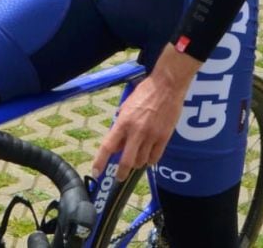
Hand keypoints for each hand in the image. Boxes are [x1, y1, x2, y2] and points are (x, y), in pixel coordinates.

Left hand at [91, 46, 198, 180]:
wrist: (167, 86)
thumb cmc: (145, 93)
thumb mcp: (126, 106)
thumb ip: (120, 125)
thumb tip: (117, 144)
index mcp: (123, 122)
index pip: (108, 146)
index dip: (100, 161)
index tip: (95, 172)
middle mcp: (136, 131)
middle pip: (126, 162)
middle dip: (121, 173)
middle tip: (119, 177)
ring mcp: (151, 136)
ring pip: (141, 161)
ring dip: (137, 162)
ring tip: (137, 155)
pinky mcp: (164, 137)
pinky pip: (155, 158)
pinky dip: (150, 160)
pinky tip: (148, 155)